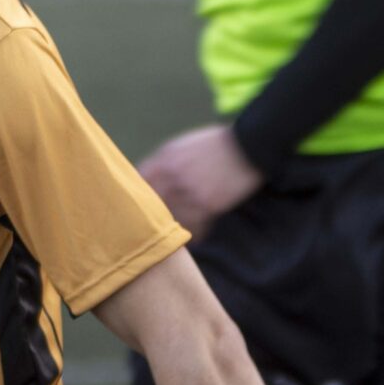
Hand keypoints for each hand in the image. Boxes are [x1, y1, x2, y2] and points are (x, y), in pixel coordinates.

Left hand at [138, 124, 262, 231]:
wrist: (247, 146)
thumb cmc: (213, 146)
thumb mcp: (181, 146)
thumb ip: (161, 163)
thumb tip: (142, 181)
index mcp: (164, 159)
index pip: (138, 184)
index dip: (136, 198)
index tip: (137, 209)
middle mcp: (173, 175)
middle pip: (152, 205)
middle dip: (151, 218)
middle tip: (152, 230)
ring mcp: (190, 191)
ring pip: (172, 219)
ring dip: (173, 229)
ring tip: (173, 238)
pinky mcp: (209, 204)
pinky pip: (195, 227)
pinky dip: (195, 233)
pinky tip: (196, 237)